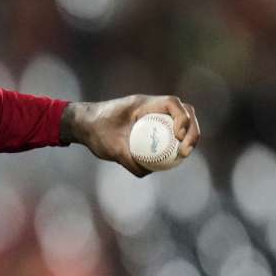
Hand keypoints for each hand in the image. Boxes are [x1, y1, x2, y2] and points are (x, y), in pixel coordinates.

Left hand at [63, 95, 199, 176]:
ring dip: (188, 136)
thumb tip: (146, 172)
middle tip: (185, 151)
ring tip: (183, 155)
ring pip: (179, 121)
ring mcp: (152, 116)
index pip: (172, 103)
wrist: (82, 124)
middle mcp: (151, 107)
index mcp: (142, 104)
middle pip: (184, 112)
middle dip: (192, 130)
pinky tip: (173, 159)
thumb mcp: (109, 146)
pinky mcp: (150, 126)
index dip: (182, 118)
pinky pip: (169, 132)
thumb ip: (127, 159)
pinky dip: (175, 142)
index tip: (178, 136)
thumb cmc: (94, 130)